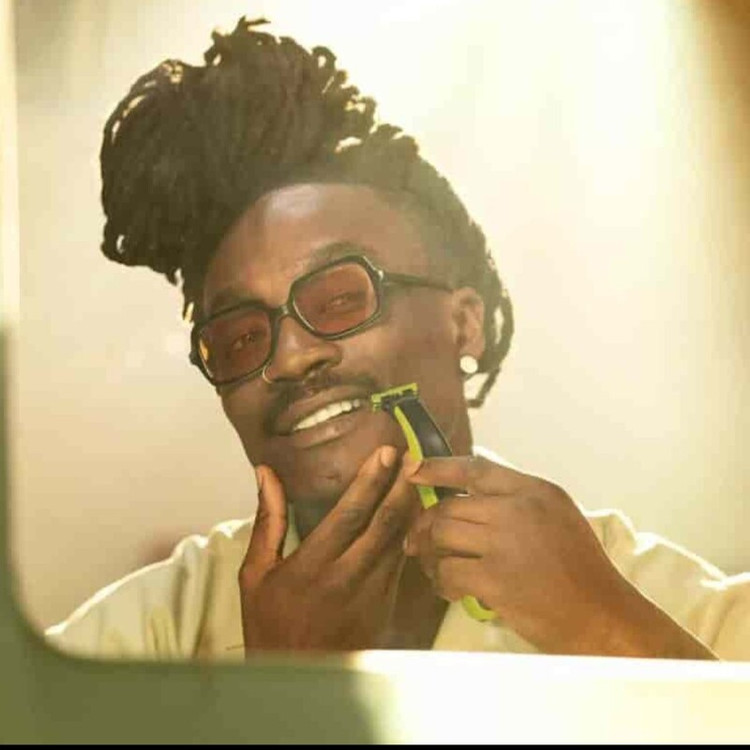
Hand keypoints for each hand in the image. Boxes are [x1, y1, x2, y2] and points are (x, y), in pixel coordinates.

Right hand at [238, 445, 417, 652]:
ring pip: (400, 543)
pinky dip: (411, 535)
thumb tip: (265, 473)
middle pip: (384, 524)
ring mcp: (371, 596)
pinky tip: (416, 515)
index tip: (386, 453)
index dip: (372, 480)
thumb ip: (267, 520)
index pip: (350, 514)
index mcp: (311, 567)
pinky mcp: (385, 607)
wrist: (297, 678)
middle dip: (402, 486)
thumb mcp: (256, 573)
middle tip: (414, 457)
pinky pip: (402, 563)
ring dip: (413, 508)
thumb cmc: (270, 623)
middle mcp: (346, 579)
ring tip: (420, 478)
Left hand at [403, 455, 716, 658]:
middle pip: (450, 505)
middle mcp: (518, 509)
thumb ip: (518, 501)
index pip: (475, 469)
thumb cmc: (582, 570)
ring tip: (429, 564)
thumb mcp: (558, 516)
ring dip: (428, 552)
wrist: (603, 617)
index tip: (413, 468)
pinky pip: (448, 571)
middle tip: (417, 539)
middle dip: (425, 523)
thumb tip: (468, 496)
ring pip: (442, 535)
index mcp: (534, 491)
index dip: (438, 466)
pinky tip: (446, 588)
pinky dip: (440, 581)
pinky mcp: (495, 578)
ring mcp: (505, 543)